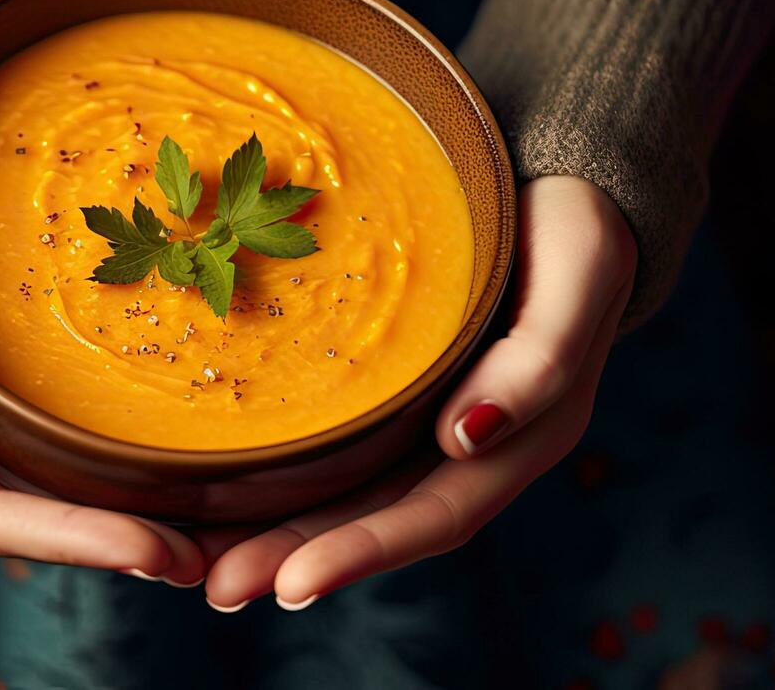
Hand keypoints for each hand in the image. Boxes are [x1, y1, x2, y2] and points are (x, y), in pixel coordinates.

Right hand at [0, 171, 203, 582]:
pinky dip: (100, 471)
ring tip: (203, 534)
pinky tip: (157, 470)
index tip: (146, 546)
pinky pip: (41, 448)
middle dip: (109, 545)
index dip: (64, 535)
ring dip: (116, 520)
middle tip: (202, 558)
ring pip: (38, 495)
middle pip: (20, 520)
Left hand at [198, 175, 637, 610]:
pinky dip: (271, 470)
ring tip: (196, 562)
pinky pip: (322, 439)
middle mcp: (460, 445)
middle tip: (216, 586)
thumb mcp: (578, 275)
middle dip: (293, 557)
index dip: (363, 552)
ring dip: (270, 530)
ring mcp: (416, 419)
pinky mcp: (380, 387)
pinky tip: (215, 482)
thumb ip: (540, 363)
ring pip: (337, 491)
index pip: (434, 516)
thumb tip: (466, 441)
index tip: (292, 585)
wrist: (553, 188)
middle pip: (369, 518)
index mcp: (519, 438)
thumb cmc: (571, 230)